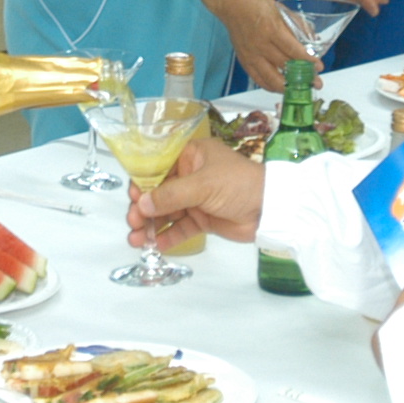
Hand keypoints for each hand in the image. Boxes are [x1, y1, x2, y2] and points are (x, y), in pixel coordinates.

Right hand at [126, 133, 264, 246]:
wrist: (271, 209)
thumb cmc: (239, 184)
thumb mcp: (203, 185)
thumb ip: (171, 195)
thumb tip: (142, 204)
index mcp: (191, 156)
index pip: (159, 167)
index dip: (143, 182)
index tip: (133, 197)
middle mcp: (191, 176)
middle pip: (159, 192)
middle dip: (144, 208)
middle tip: (134, 222)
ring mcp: (197, 199)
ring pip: (167, 212)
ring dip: (151, 226)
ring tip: (136, 241)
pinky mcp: (203, 219)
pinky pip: (181, 227)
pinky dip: (168, 237)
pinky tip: (156, 246)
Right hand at [224, 0, 319, 94]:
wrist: (232, 4)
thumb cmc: (257, 4)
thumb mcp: (281, 10)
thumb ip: (297, 25)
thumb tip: (313, 40)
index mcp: (272, 29)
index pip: (293, 50)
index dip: (308, 61)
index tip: (319, 67)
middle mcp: (261, 44)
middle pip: (284, 66)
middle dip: (302, 76)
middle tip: (316, 82)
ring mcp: (251, 55)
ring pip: (271, 78)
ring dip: (287, 86)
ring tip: (299, 88)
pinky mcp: (244, 60)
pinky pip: (258, 79)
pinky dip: (270, 86)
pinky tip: (281, 87)